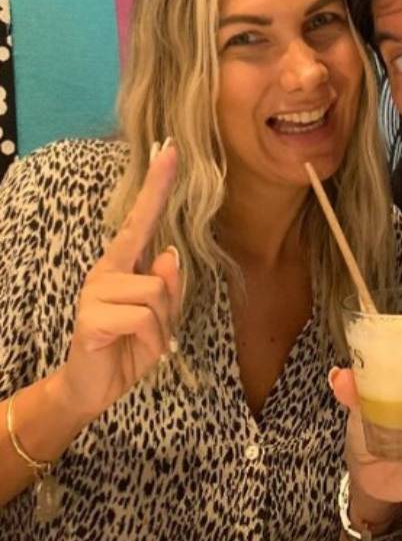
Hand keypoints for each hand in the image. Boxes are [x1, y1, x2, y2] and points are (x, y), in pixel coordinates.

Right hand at [51, 141, 183, 423]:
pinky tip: (131, 349)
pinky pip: (144, 320)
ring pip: (157, 295)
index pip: (142, 219)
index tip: (171, 151)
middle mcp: (107, 270)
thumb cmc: (128, 348)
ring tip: (142, 341)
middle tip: (158, 293)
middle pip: (157, 263)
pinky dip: (150, 341)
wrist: (92, 389)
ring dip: (161, 327)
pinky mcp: (91, 317)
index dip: (157, 185)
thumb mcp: (160, 319)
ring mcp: (95, 292)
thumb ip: (168, 287)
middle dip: (167, 284)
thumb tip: (169, 255)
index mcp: (124, 265)